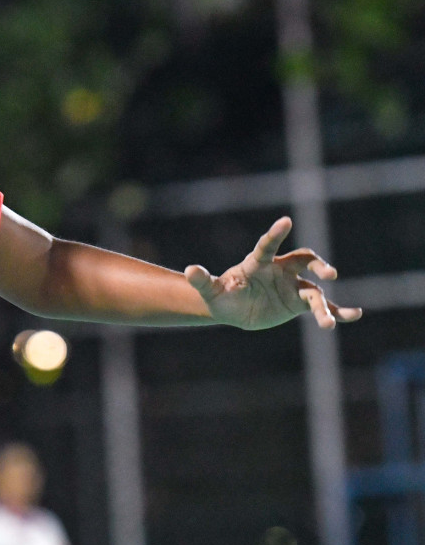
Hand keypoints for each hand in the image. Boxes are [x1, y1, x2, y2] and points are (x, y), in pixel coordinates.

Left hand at [185, 217, 361, 330]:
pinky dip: (339, 310)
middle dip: (318, 264)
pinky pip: (323, 305)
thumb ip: (203, 281)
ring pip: (314, 290)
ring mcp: (293, 285)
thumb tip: (188, 270)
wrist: (235, 310)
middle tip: (330, 274)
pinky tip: (354, 315)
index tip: (286, 221)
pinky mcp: (299, 302)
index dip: (275, 234)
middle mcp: (280, 270)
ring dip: (324, 305)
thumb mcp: (212, 291)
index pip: (268, 246)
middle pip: (304, 260)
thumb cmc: (222, 296)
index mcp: (258, 263)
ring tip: (328, 323)